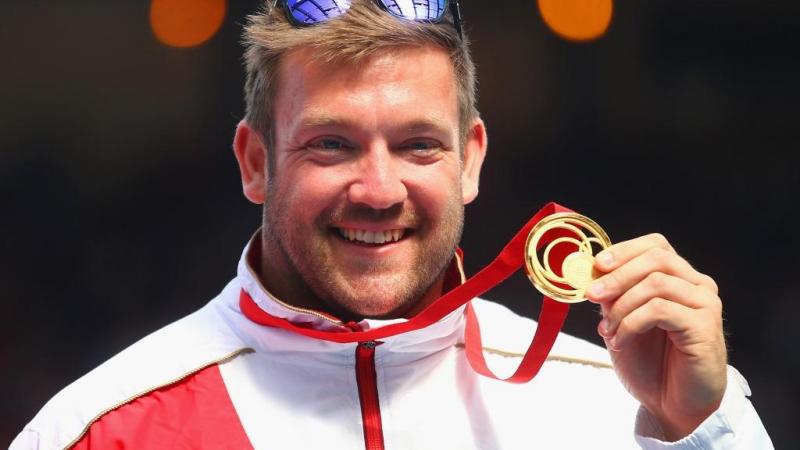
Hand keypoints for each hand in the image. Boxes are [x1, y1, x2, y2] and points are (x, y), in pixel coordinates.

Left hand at [586, 233, 727, 440]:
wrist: (672, 405)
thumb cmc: (651, 363)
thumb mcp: (622, 321)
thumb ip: (613, 296)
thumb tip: (591, 274)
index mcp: (679, 279)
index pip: (656, 245)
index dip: (625, 250)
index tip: (597, 264)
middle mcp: (697, 286)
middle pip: (656, 259)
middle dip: (617, 275)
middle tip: (592, 294)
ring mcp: (704, 305)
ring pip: (656, 284)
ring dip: (621, 306)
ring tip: (607, 331)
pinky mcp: (704, 326)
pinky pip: (660, 310)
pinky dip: (631, 323)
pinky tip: (620, 341)